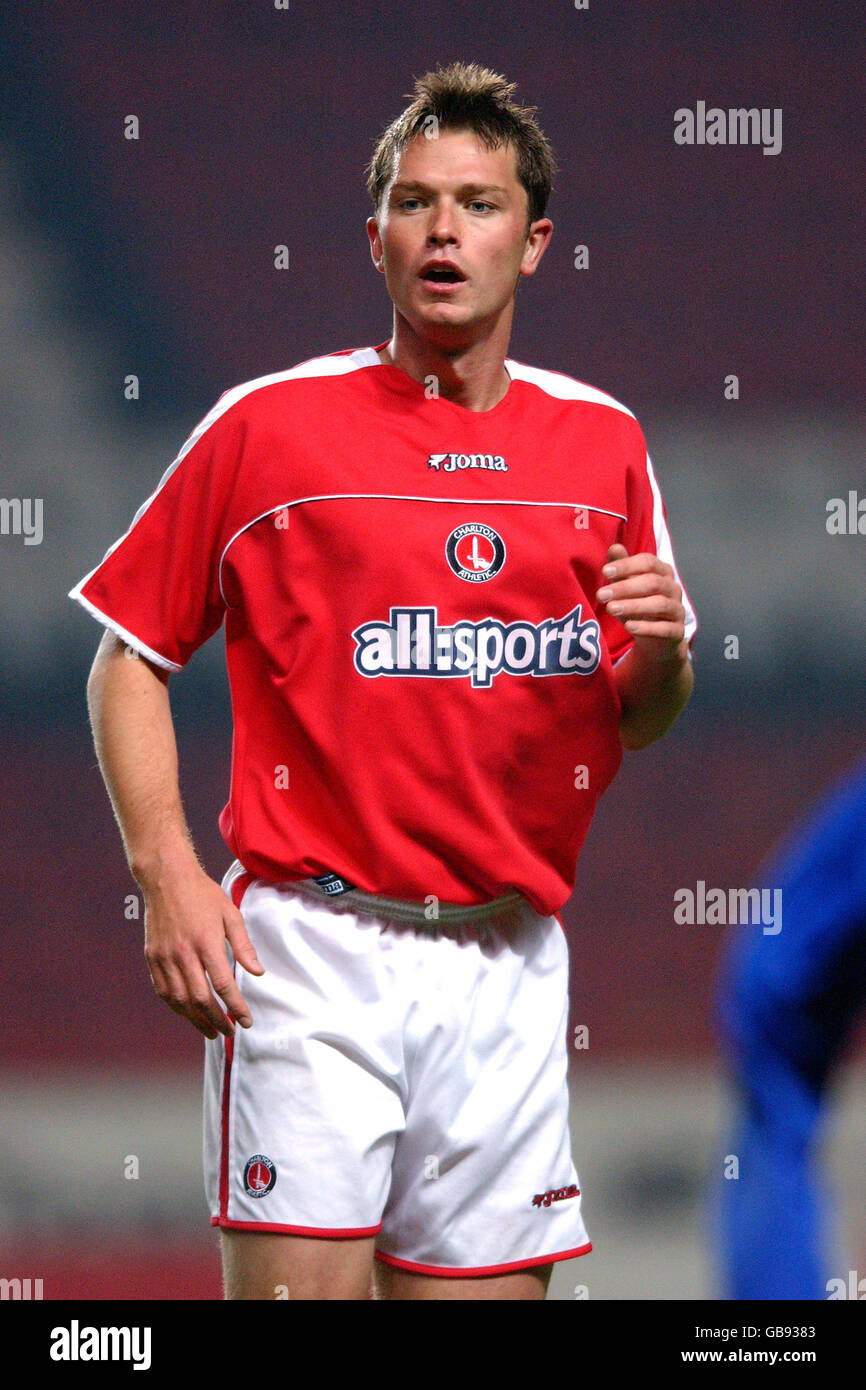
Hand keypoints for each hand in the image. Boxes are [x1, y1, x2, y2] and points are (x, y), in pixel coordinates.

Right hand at [143, 864, 264, 1039]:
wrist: (167, 878)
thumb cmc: (203, 895)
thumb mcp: (231, 915)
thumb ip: (244, 946)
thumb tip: (257, 973)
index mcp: (206, 942)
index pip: (223, 985)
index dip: (236, 1007)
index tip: (246, 1021)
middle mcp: (183, 953)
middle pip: (200, 999)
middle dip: (217, 1020)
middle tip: (229, 1032)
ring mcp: (164, 957)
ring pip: (180, 1000)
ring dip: (196, 1020)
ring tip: (210, 1030)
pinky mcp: (152, 957)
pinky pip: (163, 991)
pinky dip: (176, 1007)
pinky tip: (188, 1013)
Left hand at [596, 543, 687, 663]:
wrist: (655, 640)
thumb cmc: (639, 607)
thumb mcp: (627, 587)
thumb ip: (622, 568)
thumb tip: (614, 547)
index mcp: (663, 572)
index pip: (648, 562)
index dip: (626, 565)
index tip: (604, 572)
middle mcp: (674, 589)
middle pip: (653, 582)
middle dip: (625, 588)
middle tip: (601, 595)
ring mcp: (678, 610)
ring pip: (660, 604)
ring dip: (633, 606)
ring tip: (611, 609)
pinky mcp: (678, 631)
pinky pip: (665, 628)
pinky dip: (646, 627)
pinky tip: (628, 627)